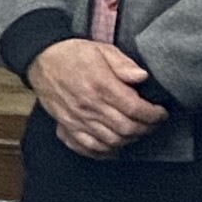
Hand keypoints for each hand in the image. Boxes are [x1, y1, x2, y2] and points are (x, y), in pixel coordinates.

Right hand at [30, 35, 166, 154]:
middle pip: (125, 129)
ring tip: (137, 132)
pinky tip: (114, 147)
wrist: (41, 60)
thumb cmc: (73, 54)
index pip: (134, 109)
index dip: (153, 114)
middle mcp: (89, 106)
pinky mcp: (66, 126)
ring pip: (110, 141)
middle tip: (153, 123)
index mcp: (101, 85)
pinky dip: (104, 151)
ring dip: (128, 140)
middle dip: (145, 129)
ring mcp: (77, 120)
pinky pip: (87, 147)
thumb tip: (142, 77)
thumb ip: (123, 64)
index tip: (160, 113)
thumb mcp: (102, 49)